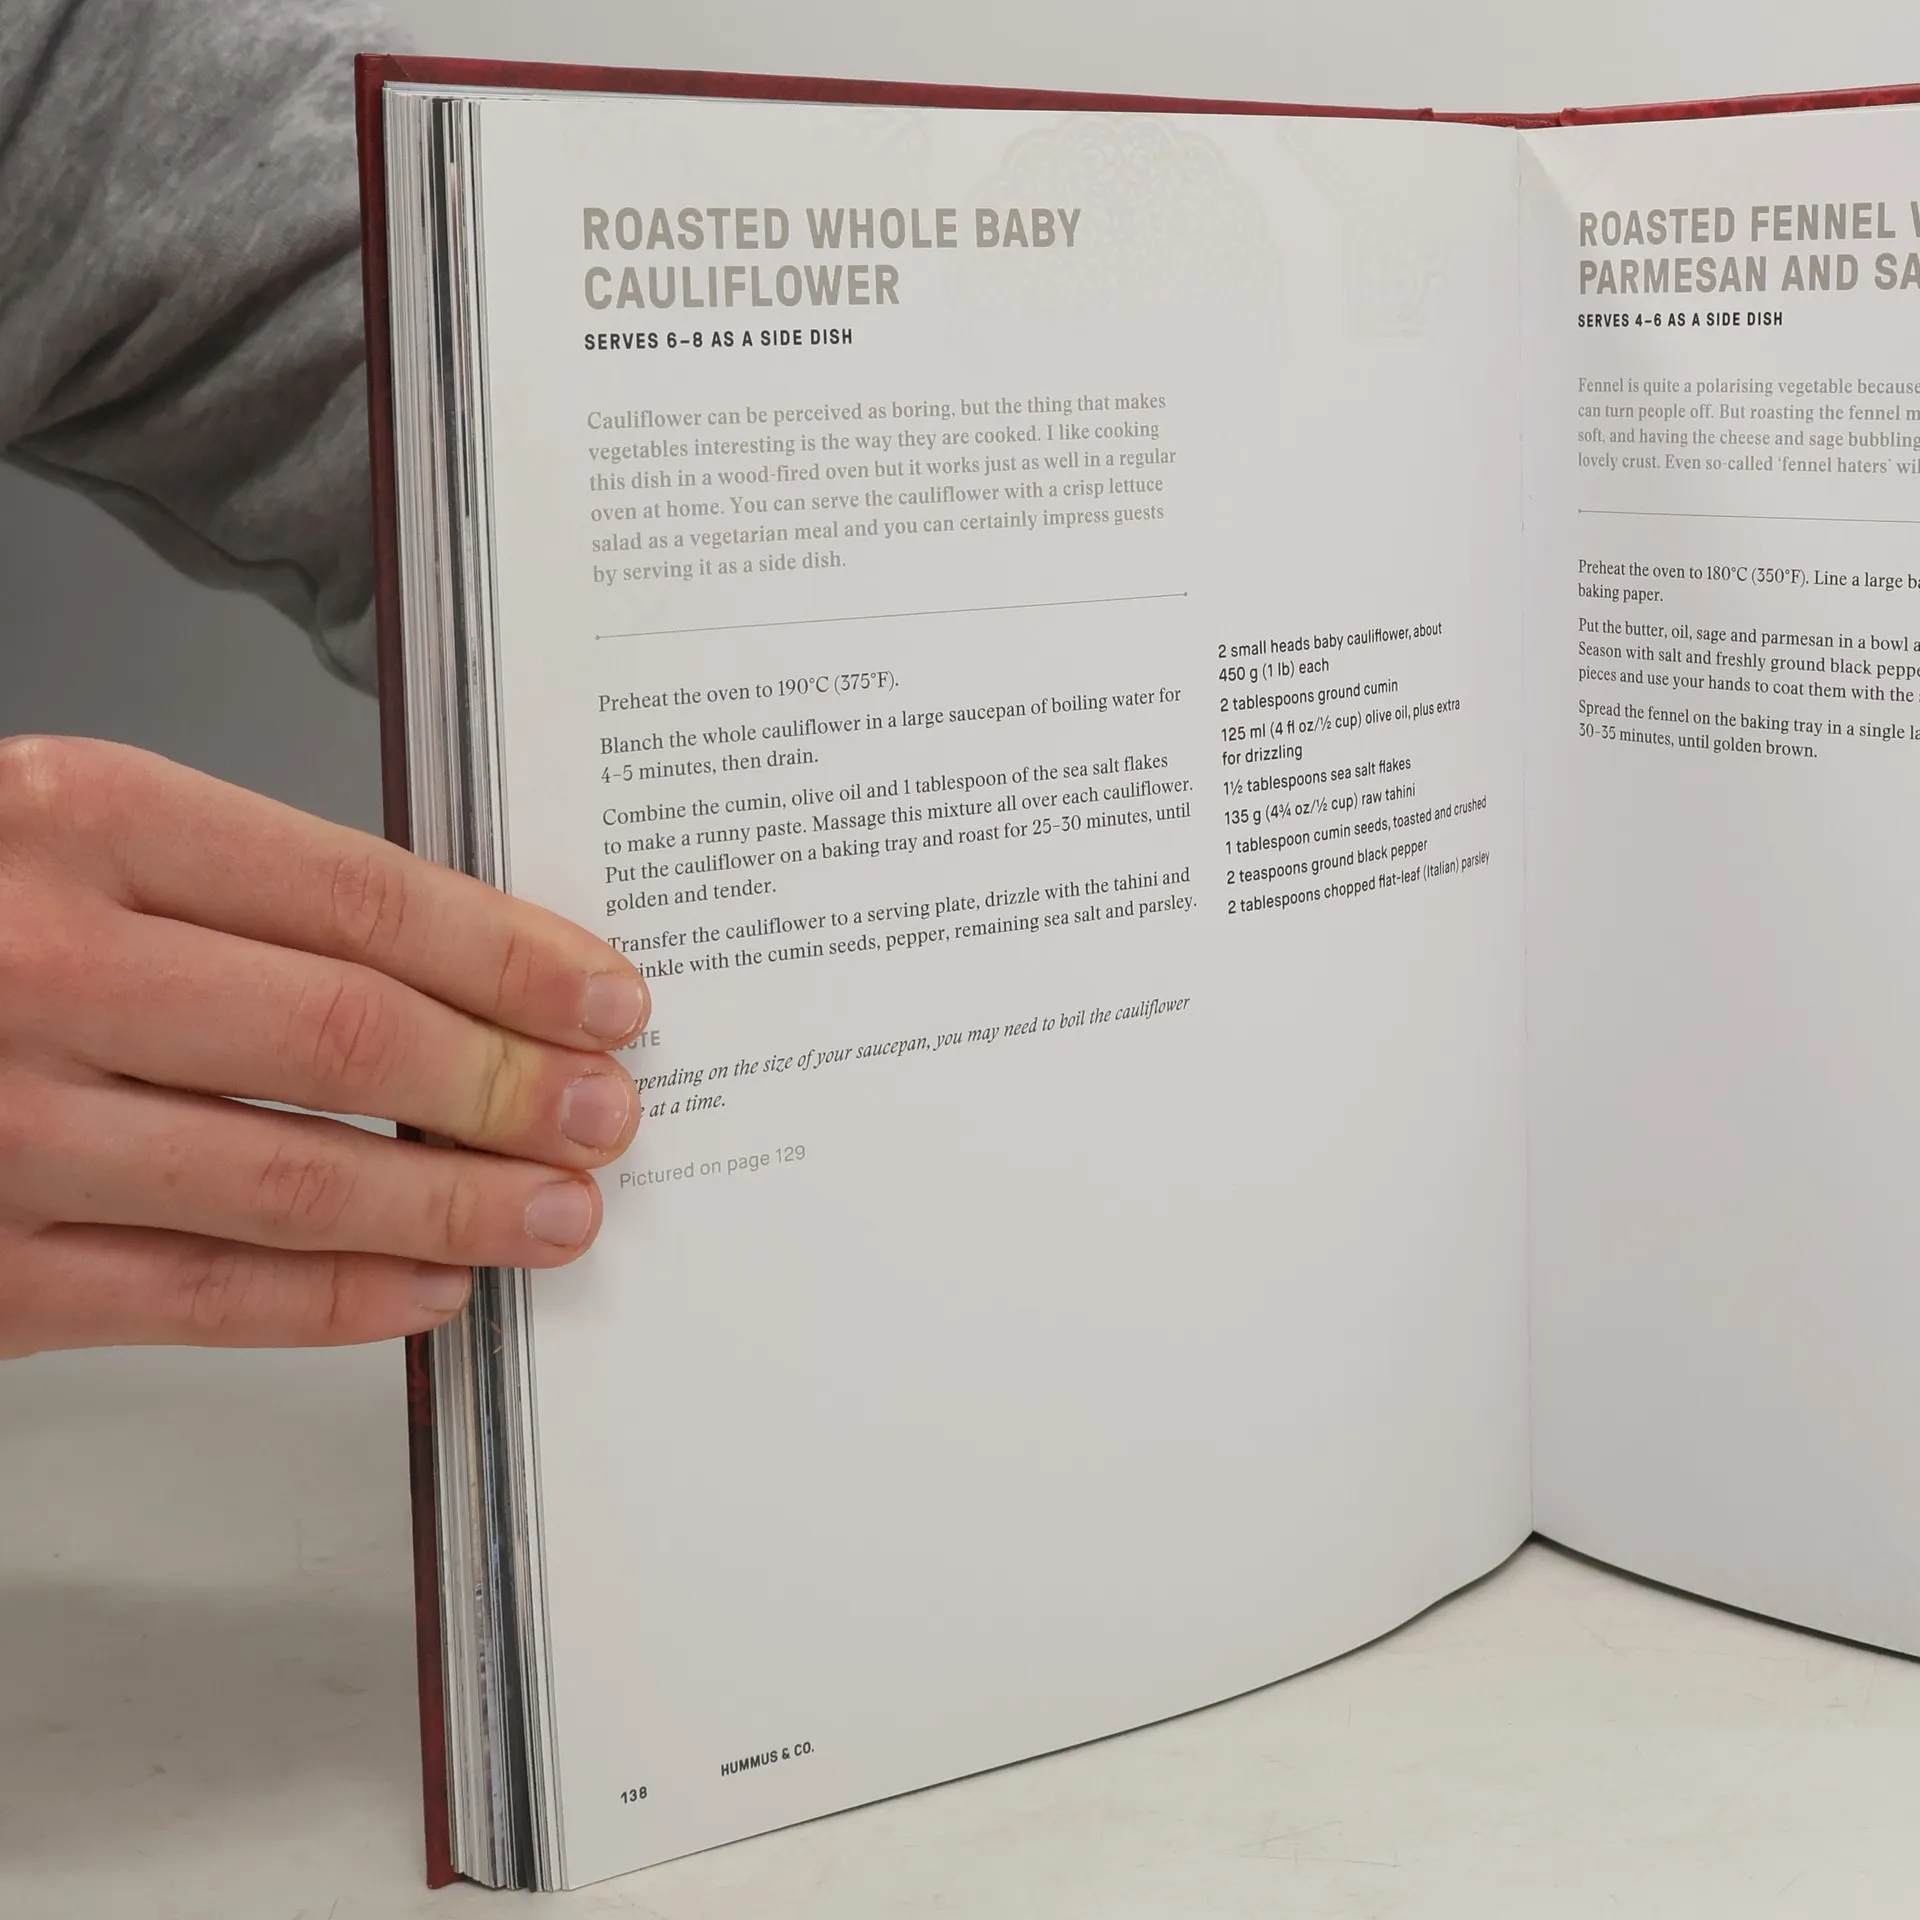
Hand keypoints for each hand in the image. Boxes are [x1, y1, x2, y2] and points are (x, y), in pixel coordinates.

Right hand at [0, 736, 647, 1356]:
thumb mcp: (64, 829)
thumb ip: (236, 885)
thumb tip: (457, 968)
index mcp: (73, 819)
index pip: (360, 899)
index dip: (510, 958)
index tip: (606, 998)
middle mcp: (35, 965)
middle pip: (346, 1039)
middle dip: (509, 1087)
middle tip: (606, 1114)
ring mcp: (1, 1128)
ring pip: (292, 1181)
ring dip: (455, 1206)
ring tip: (557, 1213)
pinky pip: (199, 1297)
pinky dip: (338, 1300)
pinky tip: (427, 1287)